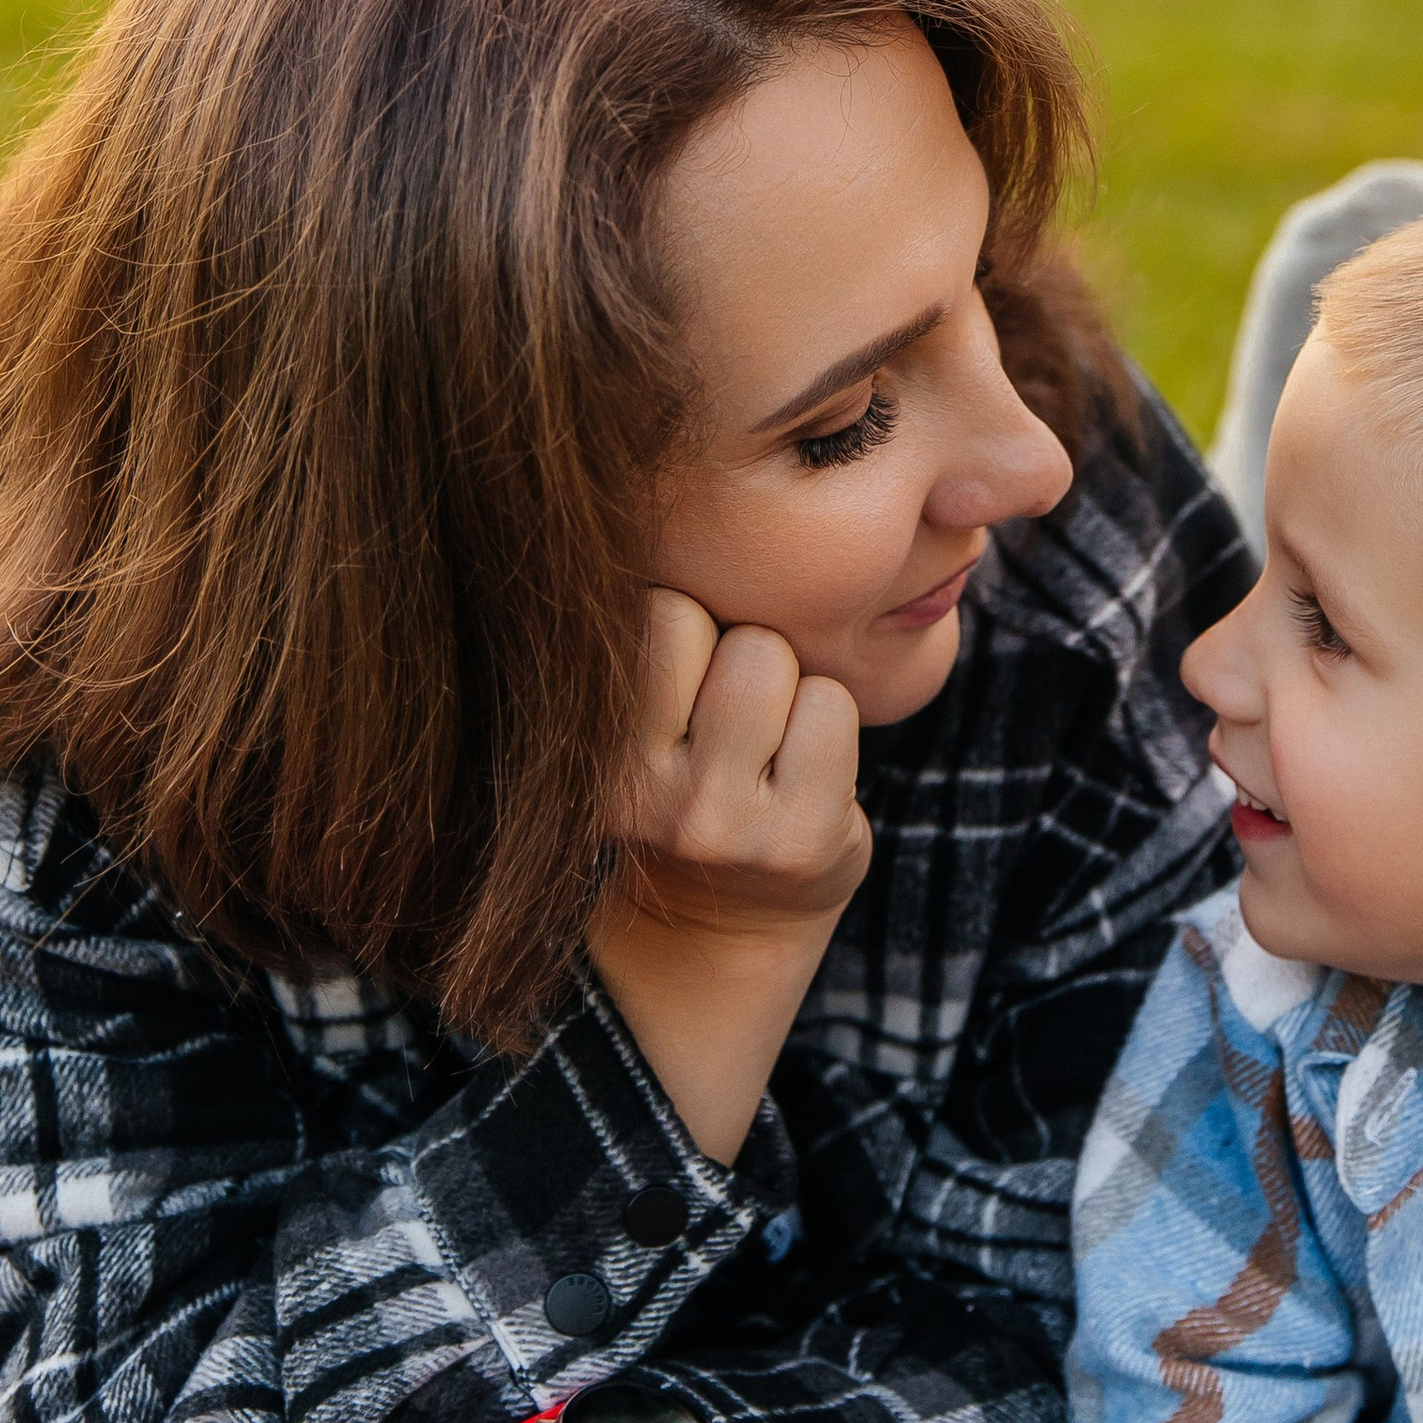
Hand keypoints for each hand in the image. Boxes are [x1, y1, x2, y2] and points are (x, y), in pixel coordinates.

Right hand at [590, 592, 870, 1162]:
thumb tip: (648, 504)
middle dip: (743, 649)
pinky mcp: (797, 839)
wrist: (721, 919)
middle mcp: (641, 794)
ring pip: (779, 661)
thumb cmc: (684, 778)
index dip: (687, 627)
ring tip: (766, 741)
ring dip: (792, 686)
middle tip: (731, 716)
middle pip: (730, 632)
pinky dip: (830, 724)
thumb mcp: (632, 716)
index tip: (684, 677)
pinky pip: (832, 708)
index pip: (655, 611)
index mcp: (589, 747)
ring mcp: (719, 821)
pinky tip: (802, 773)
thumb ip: (639, 637)